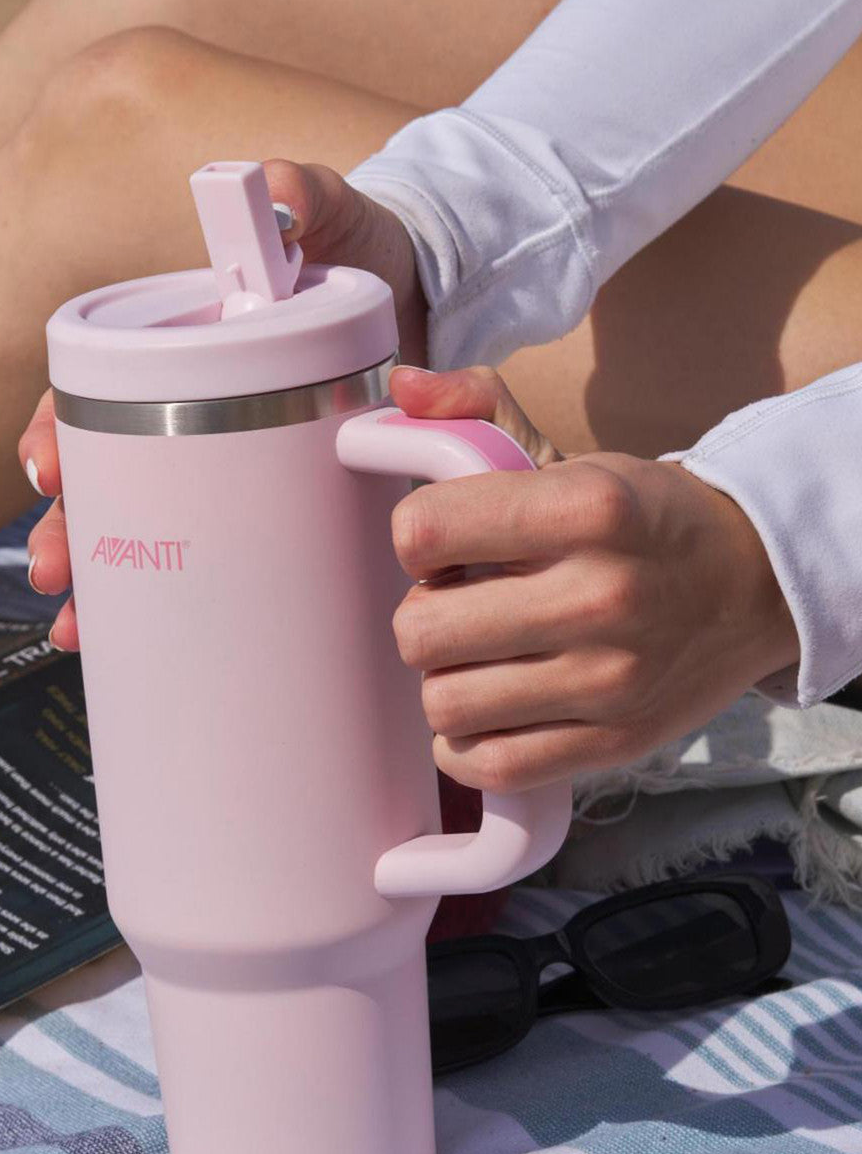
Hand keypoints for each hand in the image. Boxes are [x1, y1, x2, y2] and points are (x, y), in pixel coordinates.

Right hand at [20, 160, 424, 649]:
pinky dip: (169, 598)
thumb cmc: (360, 251)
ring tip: (74, 626)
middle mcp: (191, 410)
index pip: (95, 392)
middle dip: (69, 529)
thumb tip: (272, 196)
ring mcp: (225, 461)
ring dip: (100, 582)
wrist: (432, 298)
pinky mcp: (266, 501)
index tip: (45, 470)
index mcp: (182, 351)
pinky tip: (135, 635)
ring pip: (141, 531)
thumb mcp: (331, 217)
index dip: (59, 432)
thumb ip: (303, 198)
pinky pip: (206, 556)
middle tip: (55, 574)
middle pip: (106, 479)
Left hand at [389, 367, 800, 791]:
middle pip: (419, 630)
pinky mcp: (611, 742)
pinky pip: (488, 764)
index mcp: (586, 507)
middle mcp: (599, 595)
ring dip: (444, 679)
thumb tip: (399, 389)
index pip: (421, 531)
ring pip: (443, 702)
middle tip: (459, 605)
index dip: (414, 539)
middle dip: (422, 615)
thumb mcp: (574, 457)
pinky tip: (490, 706)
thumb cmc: (643, 520)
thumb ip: (478, 412)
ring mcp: (608, 680)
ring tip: (478, 657)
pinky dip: (467, 742)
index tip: (441, 544)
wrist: (754, 586)